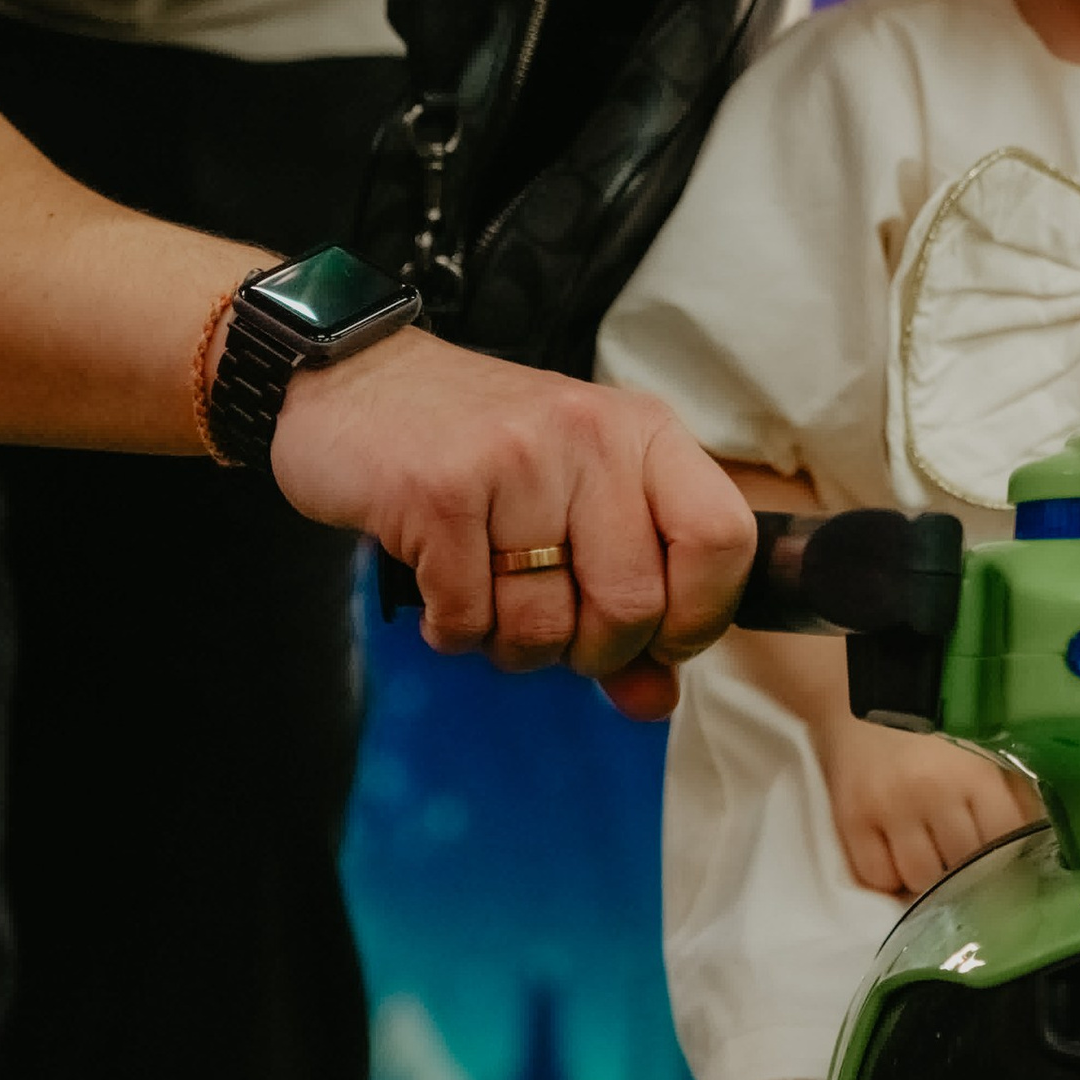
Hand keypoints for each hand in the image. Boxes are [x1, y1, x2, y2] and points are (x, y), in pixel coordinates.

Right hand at [270, 328, 752, 721]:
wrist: (355, 379)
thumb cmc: (480, 449)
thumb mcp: (574, 500)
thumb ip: (629, 599)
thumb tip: (656, 700)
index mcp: (644, 432)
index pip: (724, 540)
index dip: (698, 617)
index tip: (655, 638)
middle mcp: (591, 436)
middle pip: (633, 606)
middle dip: (589, 649)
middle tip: (547, 618)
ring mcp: (515, 459)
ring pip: (545, 626)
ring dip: (511, 643)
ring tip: (487, 592)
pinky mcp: (438, 493)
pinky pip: (466, 620)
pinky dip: (451, 629)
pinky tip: (437, 585)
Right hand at [814, 709, 1043, 900]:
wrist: (856, 694)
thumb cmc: (928, 722)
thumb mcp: (980, 745)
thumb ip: (1011, 788)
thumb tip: (1038, 836)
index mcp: (973, 770)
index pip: (1003, 839)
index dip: (1007, 855)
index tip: (1003, 858)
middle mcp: (931, 791)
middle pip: (962, 865)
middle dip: (967, 868)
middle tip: (964, 858)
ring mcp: (888, 808)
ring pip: (920, 878)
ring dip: (929, 877)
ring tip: (930, 856)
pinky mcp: (850, 819)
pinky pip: (876, 877)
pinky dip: (890, 877)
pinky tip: (897, 857)